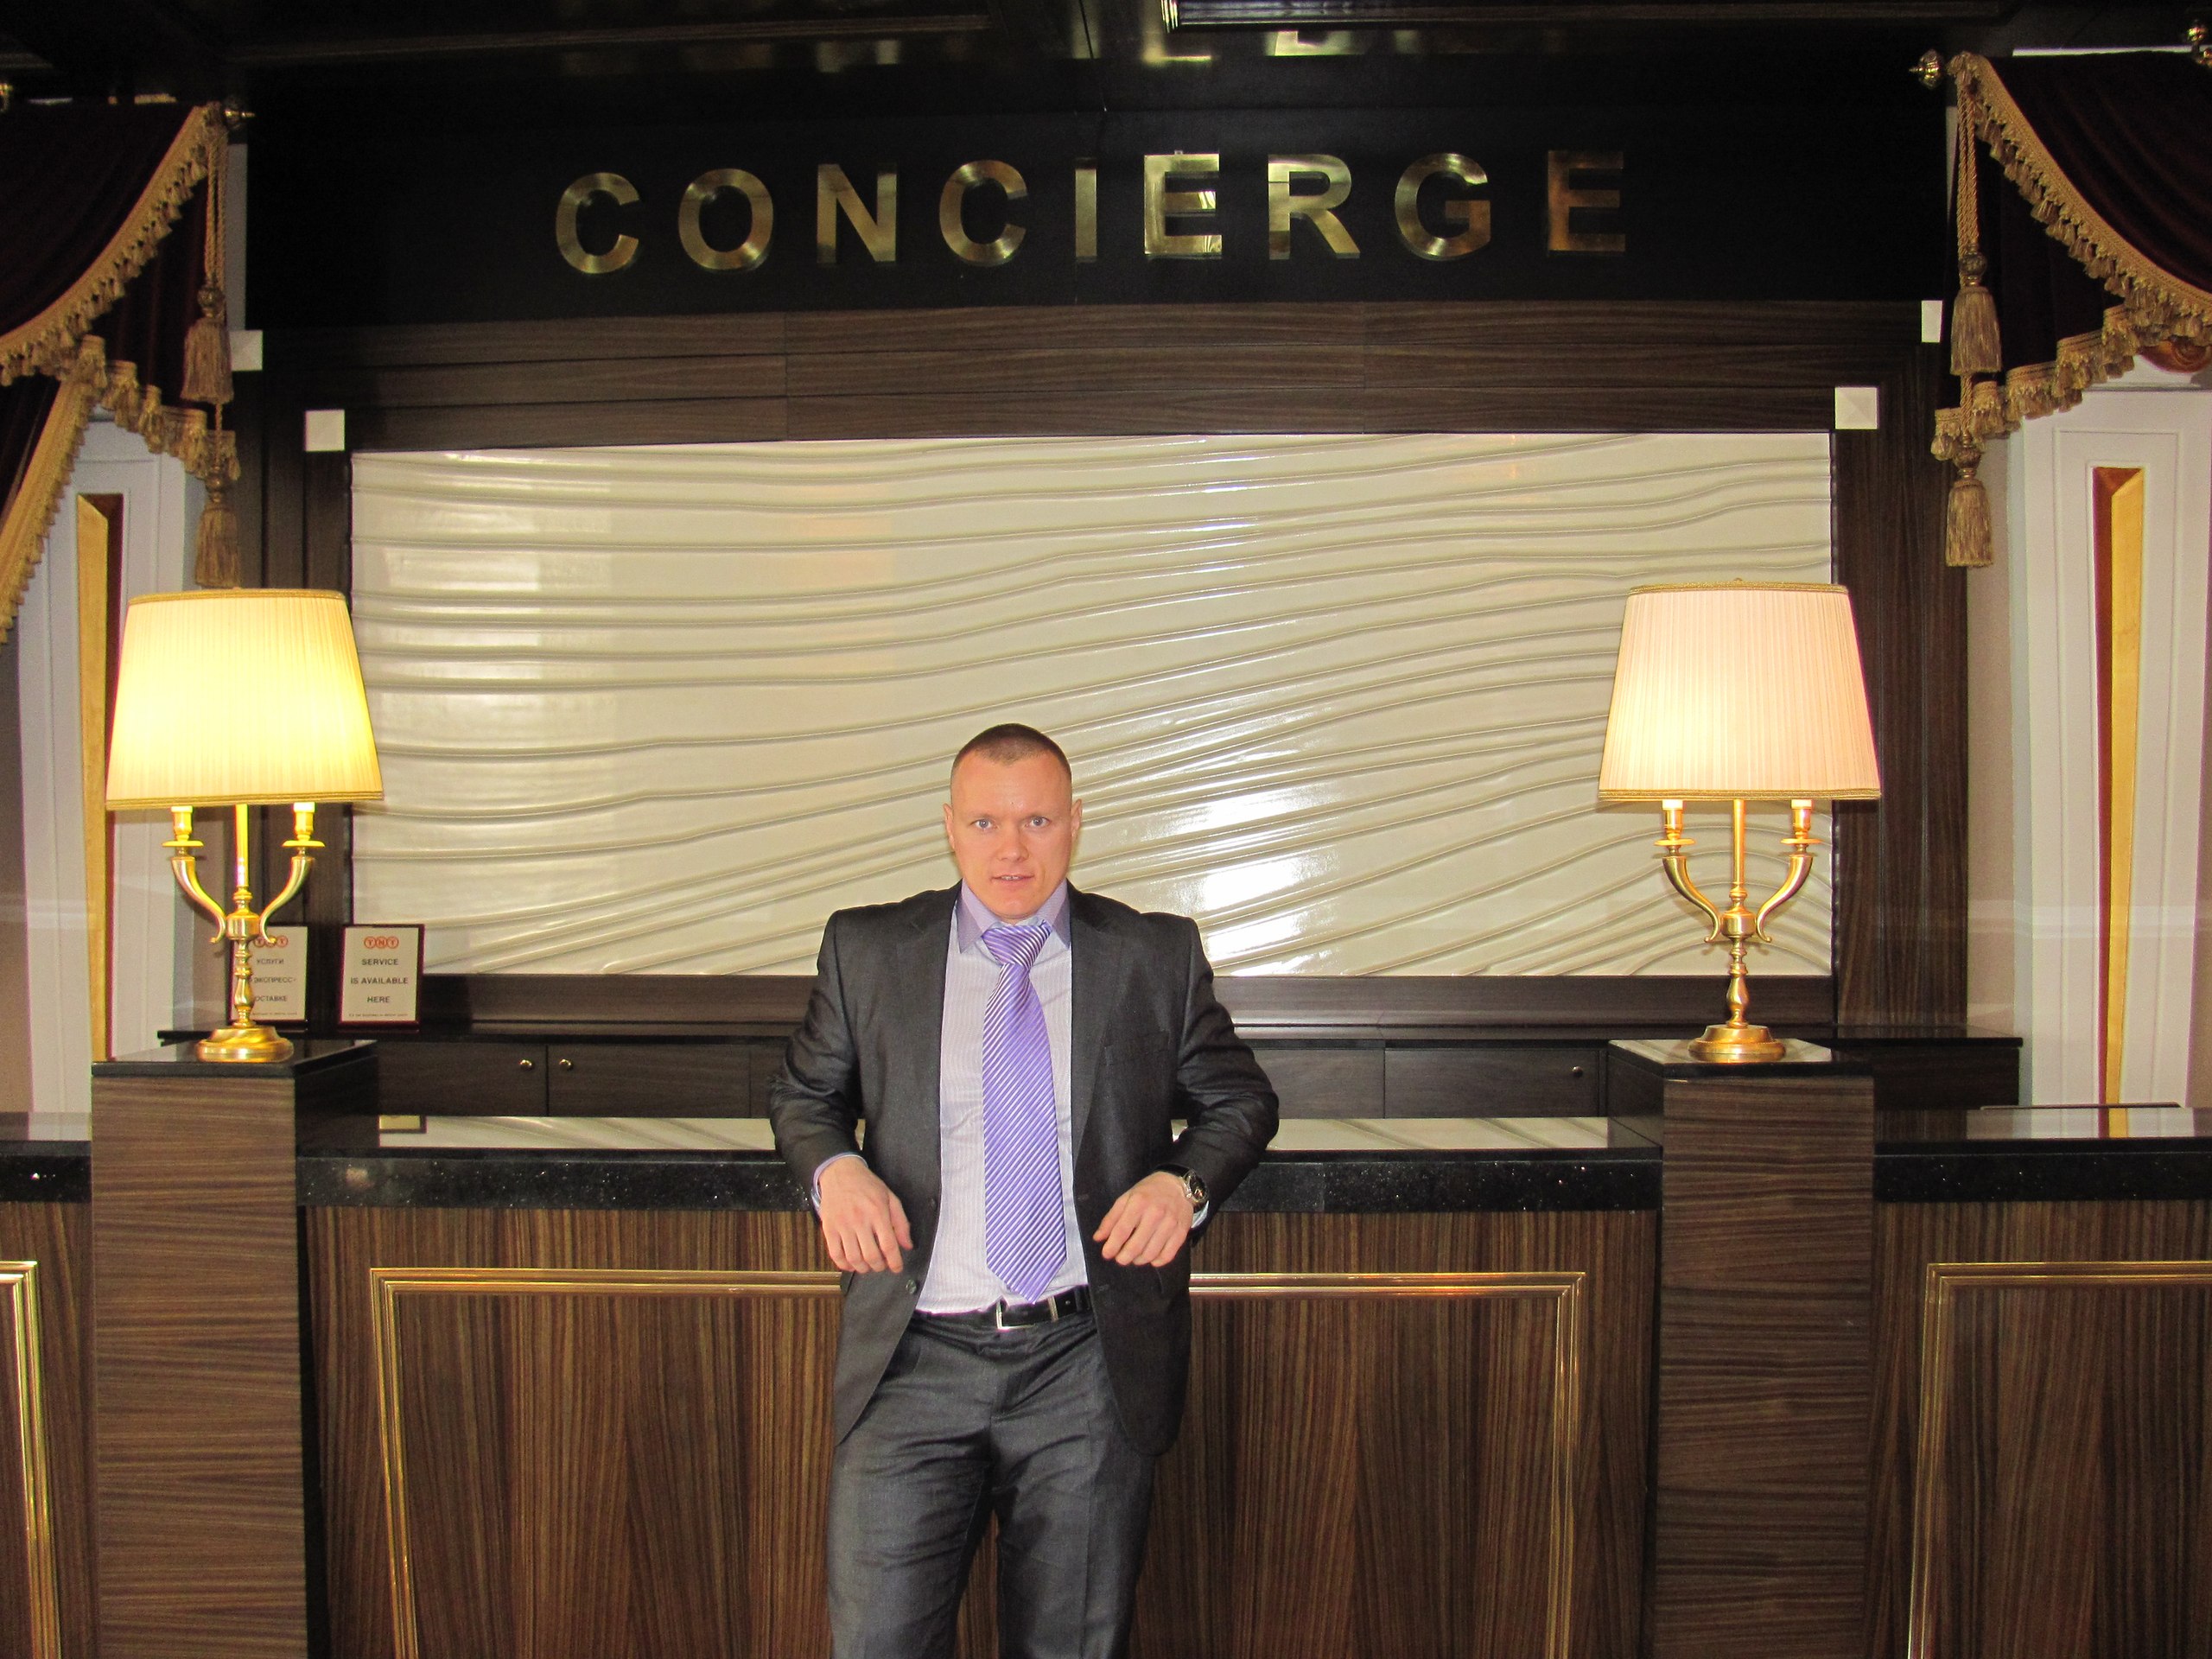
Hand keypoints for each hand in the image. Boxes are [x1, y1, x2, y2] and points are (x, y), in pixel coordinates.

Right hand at [816, 1157, 912, 1273]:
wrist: (840, 1173)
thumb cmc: (867, 1185)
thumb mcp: (890, 1198)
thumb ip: (901, 1222)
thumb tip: (907, 1245)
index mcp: (877, 1212)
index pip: (888, 1245)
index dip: (894, 1261)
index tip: (897, 1267)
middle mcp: (859, 1219)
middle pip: (871, 1255)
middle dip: (879, 1266)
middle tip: (882, 1265)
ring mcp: (842, 1225)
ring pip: (854, 1258)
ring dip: (863, 1268)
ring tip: (868, 1265)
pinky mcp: (829, 1228)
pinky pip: (835, 1254)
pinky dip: (844, 1265)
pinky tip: (851, 1263)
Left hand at [1093, 1170, 1195, 1266]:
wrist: (1176, 1185)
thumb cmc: (1147, 1192)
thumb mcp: (1126, 1199)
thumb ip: (1111, 1219)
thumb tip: (1098, 1238)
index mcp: (1138, 1203)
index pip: (1122, 1231)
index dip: (1112, 1246)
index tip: (1106, 1254)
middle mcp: (1155, 1214)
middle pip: (1136, 1246)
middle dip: (1124, 1257)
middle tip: (1120, 1259)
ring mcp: (1170, 1223)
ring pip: (1151, 1253)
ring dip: (1139, 1260)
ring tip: (1134, 1258)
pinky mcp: (1181, 1232)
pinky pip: (1167, 1255)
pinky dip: (1157, 1261)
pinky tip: (1151, 1258)